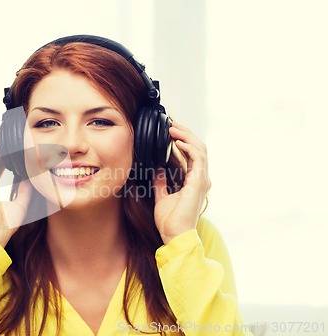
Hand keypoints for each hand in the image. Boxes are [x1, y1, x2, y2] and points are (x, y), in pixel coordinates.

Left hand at [153, 120, 210, 243]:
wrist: (174, 235)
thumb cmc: (170, 221)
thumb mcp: (161, 196)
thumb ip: (161, 181)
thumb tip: (156, 168)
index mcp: (194, 181)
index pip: (192, 154)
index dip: (183, 140)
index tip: (170, 130)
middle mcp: (201, 179)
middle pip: (198, 148)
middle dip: (185, 133)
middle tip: (171, 123)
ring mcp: (202, 180)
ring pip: (199, 149)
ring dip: (186, 136)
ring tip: (173, 127)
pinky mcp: (199, 182)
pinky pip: (197, 158)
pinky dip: (188, 147)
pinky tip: (177, 140)